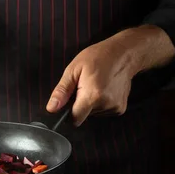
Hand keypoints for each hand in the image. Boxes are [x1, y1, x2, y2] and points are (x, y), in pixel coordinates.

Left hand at [45, 25, 174, 125]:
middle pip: (84, 115)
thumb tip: (51, 108)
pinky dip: (101, 103)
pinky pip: (104, 111)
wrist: (123, 54)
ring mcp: (115, 108)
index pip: (75, 119)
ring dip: (91, 103)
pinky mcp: (121, 108)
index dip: (69, 112)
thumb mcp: (73, 69)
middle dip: (80, 104)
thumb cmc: (97, 57)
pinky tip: (104, 89)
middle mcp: (105, 104)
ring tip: (95, 85)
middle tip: (84, 86)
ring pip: (93, 113)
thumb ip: (62, 91)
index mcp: (92, 95)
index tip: (69, 101)